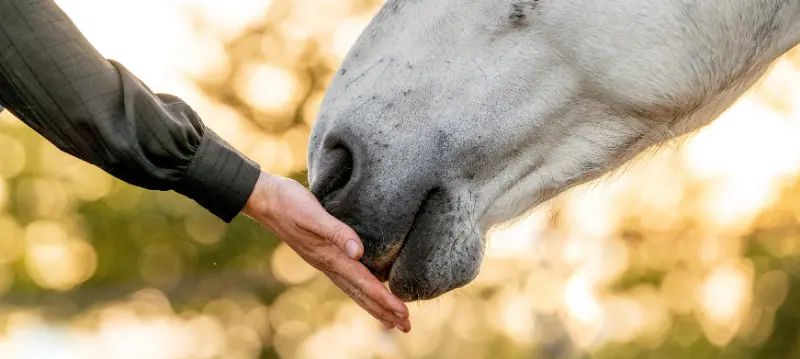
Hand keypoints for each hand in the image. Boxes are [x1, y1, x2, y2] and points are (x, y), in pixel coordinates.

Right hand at [243, 172, 410, 331]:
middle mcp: (328, 263)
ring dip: (374, 304)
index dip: (384, 299)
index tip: (403, 313)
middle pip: (361, 293)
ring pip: (354, 288)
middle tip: (406, 326)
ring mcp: (324, 261)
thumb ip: (337, 233)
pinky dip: (361, 289)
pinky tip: (366, 290)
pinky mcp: (322, 253)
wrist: (265, 198)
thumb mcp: (313, 214)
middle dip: (384, 310)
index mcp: (330, 257)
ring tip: (391, 319)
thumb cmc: (289, 203)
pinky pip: (347, 278)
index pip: (364, 282)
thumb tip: (358, 253)